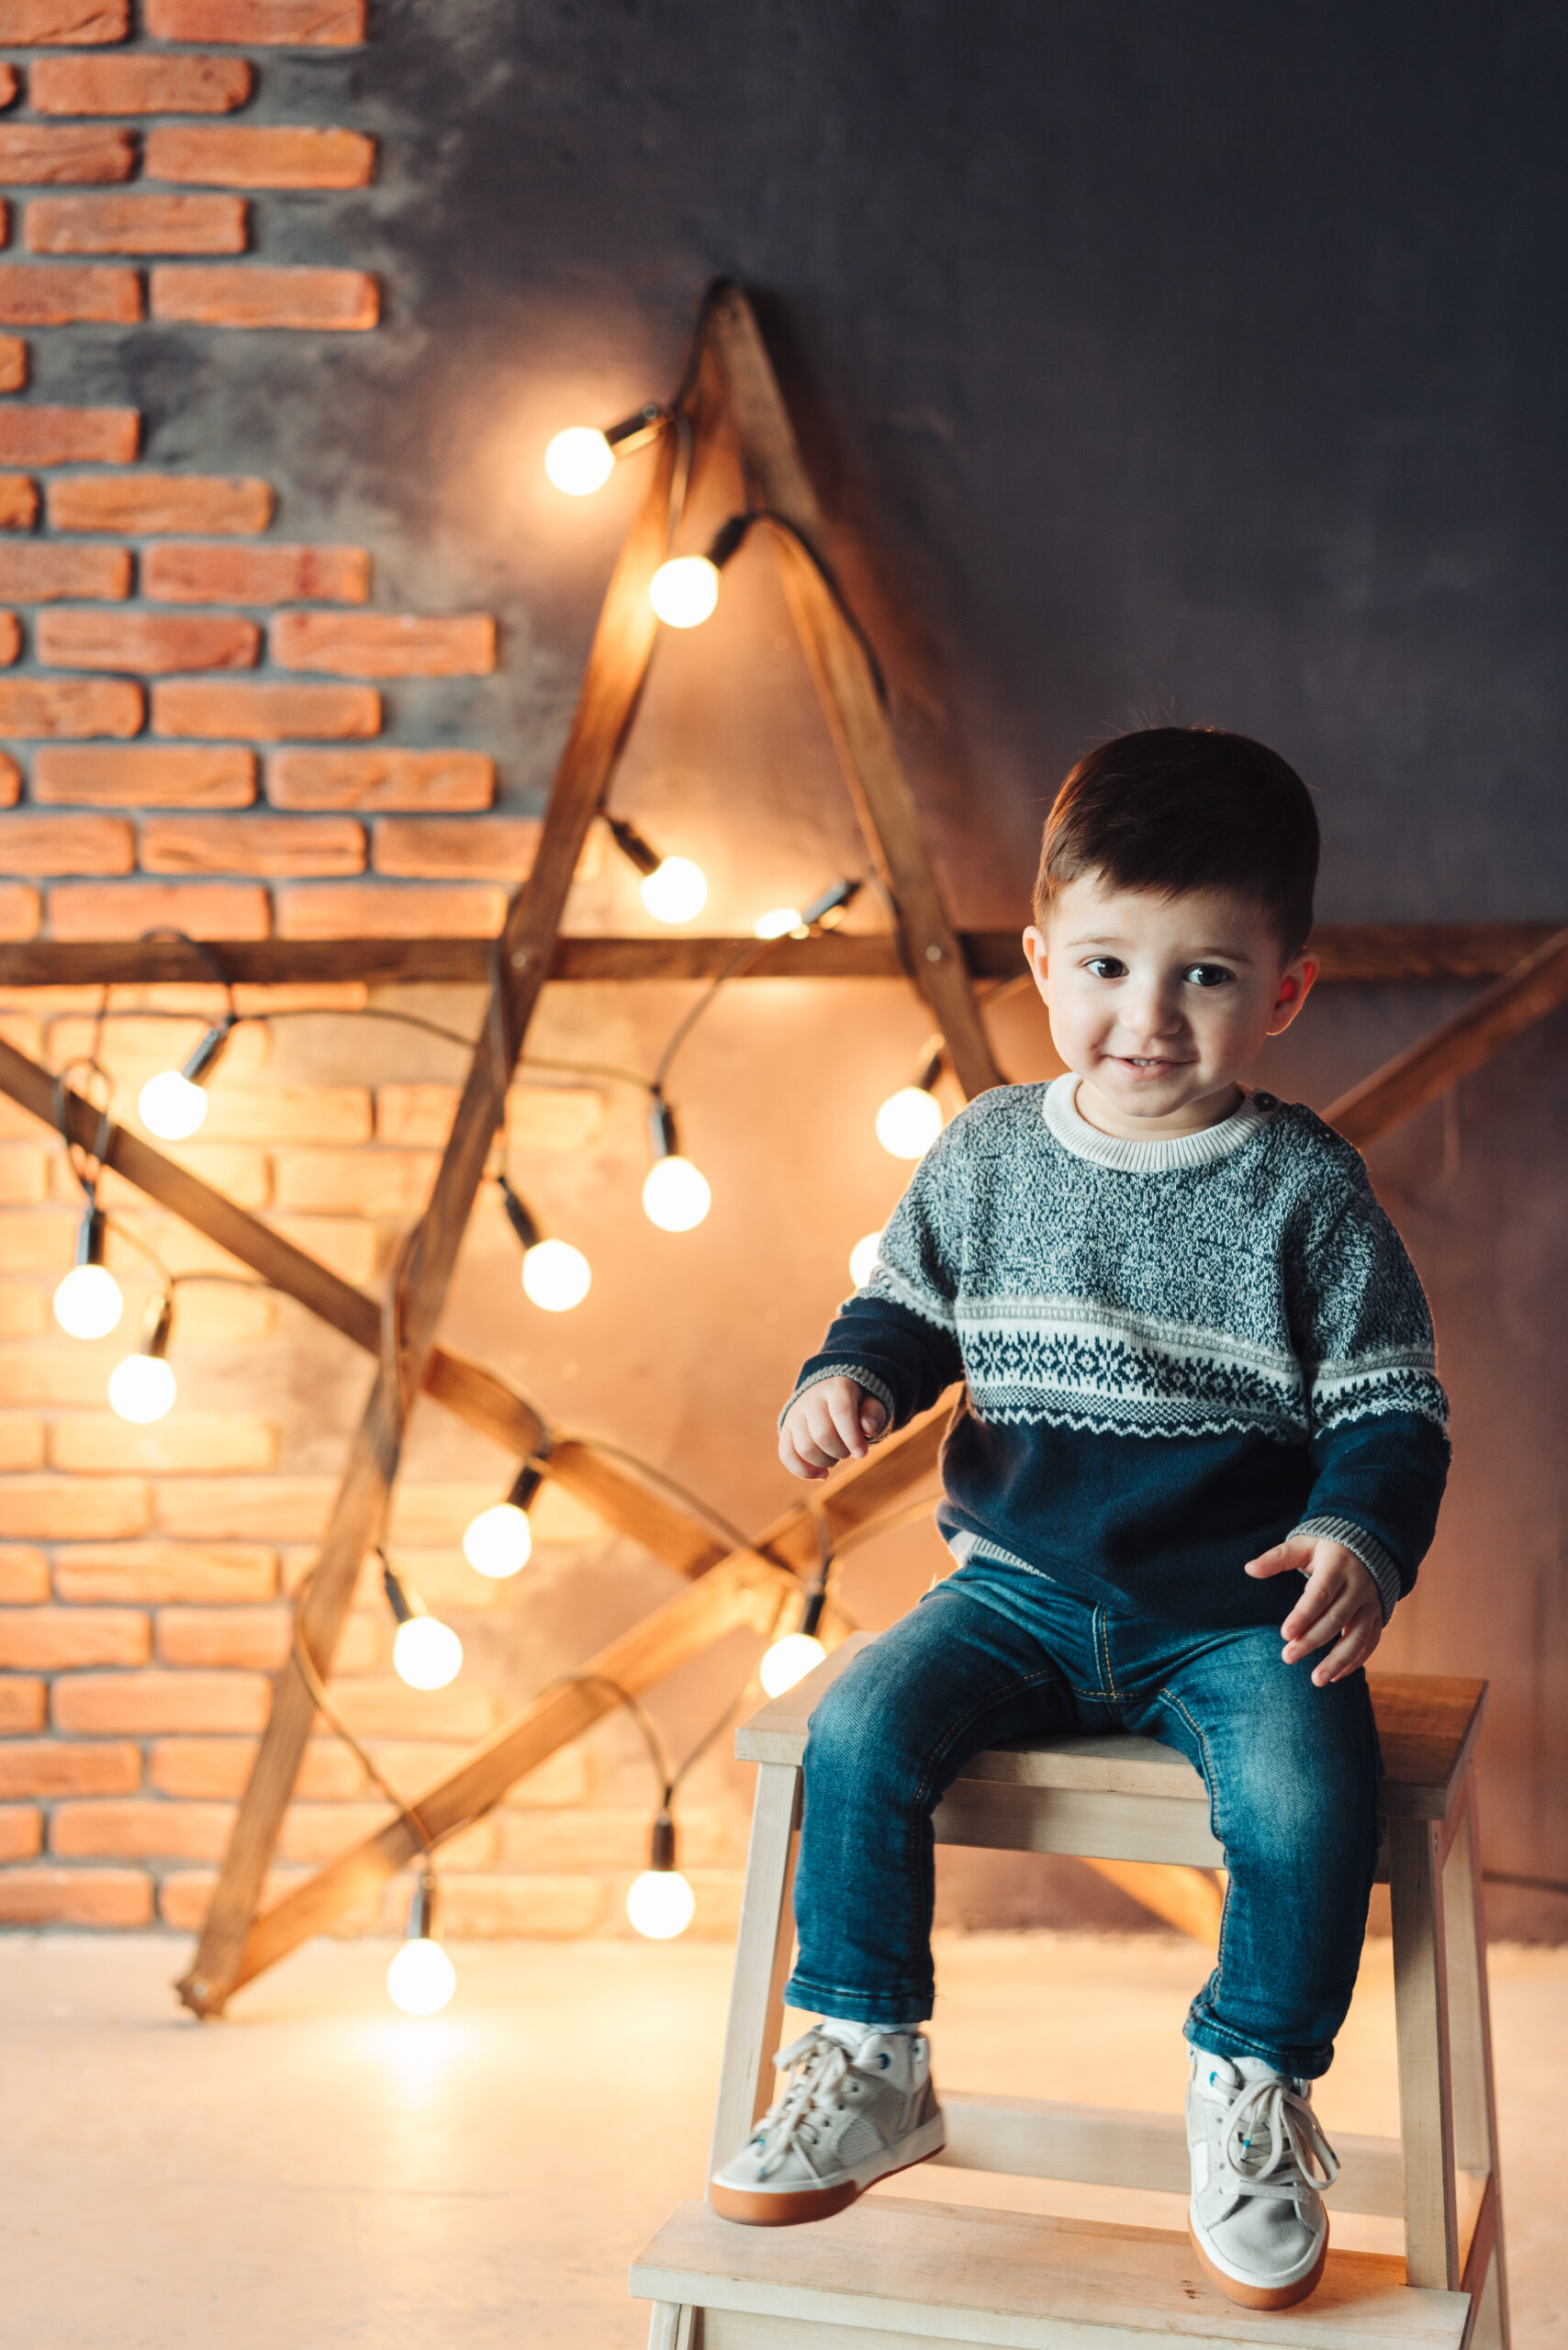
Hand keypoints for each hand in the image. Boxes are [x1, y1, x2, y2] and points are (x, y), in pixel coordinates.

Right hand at [779, 1378, 886, 1480]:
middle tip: (849, 1450)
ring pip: (805, 1448)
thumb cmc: (856, 1405)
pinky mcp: (785, 1431)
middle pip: (822, 1434)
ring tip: (836, 1456)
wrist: (828, 1396)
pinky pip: (787, 1455)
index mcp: (835, 1388)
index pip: (840, 1411)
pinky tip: (822, 1474)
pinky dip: (804, 1471)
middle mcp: (811, 1399)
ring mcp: (795, 1415)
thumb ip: (873, 1414)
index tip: (862, 1454)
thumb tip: (868, 1429)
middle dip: (841, 1451)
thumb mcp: (871, 1404)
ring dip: (826, 1461)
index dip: (852, 1437)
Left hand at [1244, 1536, 1382, 1685]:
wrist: (1368, 1548)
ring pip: (1358, 1637)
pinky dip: (1354, 1662)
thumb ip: (1277, 1558)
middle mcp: (1358, 1587)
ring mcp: (1371, 1604)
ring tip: (1317, 1680)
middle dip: (1312, 1641)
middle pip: (1336, 1618)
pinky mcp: (1377, 1618)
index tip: (1284, 1634)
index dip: (1303, 1615)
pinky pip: (1370, 1643)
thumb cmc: (1325, 1550)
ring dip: (1338, 1660)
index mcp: (1337, 1567)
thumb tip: (1249, 1569)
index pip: (1320, 1594)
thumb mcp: (1303, 1545)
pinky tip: (1335, 1676)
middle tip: (1288, 1658)